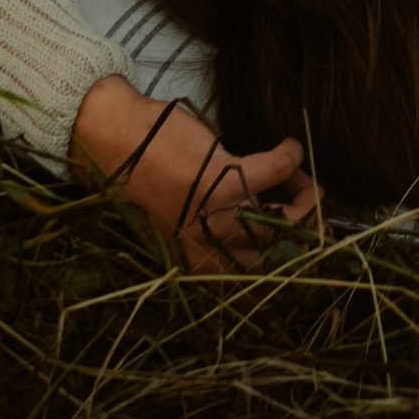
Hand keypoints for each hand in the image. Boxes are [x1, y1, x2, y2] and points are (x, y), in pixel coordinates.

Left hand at [72, 75, 318, 271]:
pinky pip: (276, 172)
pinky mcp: (220, 180)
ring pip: (284, 223)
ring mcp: (215, 217)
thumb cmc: (142, 173)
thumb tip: (261, 214)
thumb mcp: (180, 216)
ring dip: (304, 198)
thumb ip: (217, 225)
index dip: (289, 254)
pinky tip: (289, 147)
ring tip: (299, 178)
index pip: (258, 277)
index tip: (297, 228)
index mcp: (196, 263)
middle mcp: (207, 250)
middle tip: (307, 202)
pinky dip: (290, 158)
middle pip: (279, 256)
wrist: (110, 141)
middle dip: (305, 230)